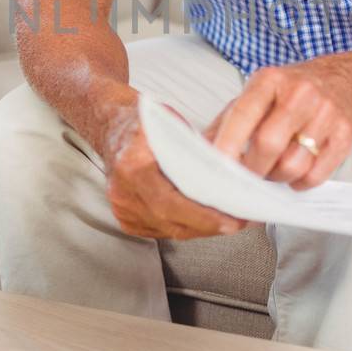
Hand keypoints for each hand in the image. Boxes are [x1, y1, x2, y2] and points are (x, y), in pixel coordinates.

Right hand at [101, 101, 247, 240]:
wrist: (111, 126)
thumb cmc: (142, 121)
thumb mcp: (169, 119)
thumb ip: (193, 144)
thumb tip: (228, 164)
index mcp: (130, 166)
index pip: (168, 202)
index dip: (201, 216)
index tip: (229, 220)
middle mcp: (122, 192)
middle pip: (172, 222)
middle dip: (210, 225)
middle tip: (240, 222)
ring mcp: (123, 209)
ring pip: (170, 230)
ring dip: (202, 228)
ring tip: (231, 220)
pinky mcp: (127, 219)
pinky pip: (163, 231)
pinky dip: (187, 227)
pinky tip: (207, 221)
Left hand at [205, 60, 351, 189]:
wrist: (340, 80)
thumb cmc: (289, 92)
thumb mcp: (255, 95)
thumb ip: (226, 123)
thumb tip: (197, 154)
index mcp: (269, 80)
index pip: (243, 114)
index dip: (228, 144)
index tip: (217, 166)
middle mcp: (299, 93)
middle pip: (268, 144)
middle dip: (251, 169)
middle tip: (245, 178)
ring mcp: (325, 114)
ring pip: (293, 164)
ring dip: (276, 178)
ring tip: (272, 171)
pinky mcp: (344, 135)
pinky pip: (317, 175)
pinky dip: (300, 183)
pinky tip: (295, 173)